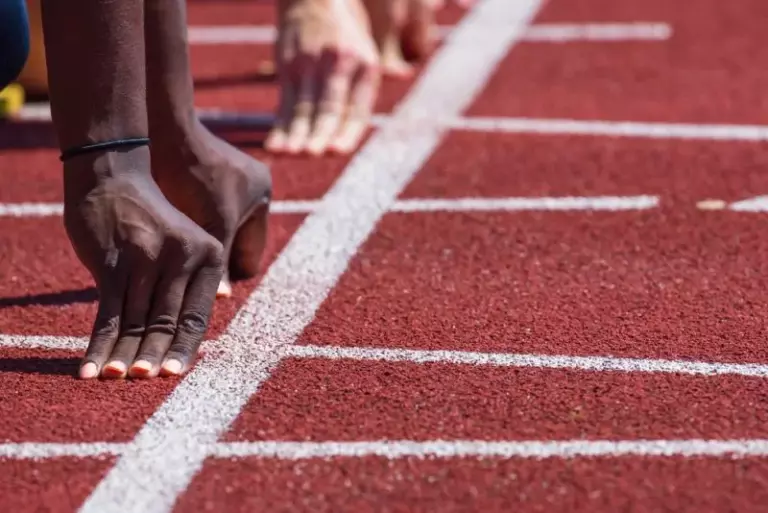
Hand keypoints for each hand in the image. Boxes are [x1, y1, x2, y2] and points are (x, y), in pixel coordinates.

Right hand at [63, 147, 223, 378]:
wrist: (114, 176)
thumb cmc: (149, 219)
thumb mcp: (182, 243)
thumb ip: (187, 284)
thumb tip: (184, 335)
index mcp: (208, 255)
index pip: (197, 313)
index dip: (184, 347)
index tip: (174, 375)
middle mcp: (182, 257)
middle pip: (167, 321)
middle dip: (153, 358)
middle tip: (143, 384)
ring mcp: (147, 259)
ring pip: (137, 321)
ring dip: (122, 356)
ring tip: (113, 382)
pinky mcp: (115, 262)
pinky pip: (109, 314)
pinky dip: (99, 345)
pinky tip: (91, 368)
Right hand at [265, 0, 380, 155]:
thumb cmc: (344, 39)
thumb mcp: (365, 56)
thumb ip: (363, 95)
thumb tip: (365, 120)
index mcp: (365, 66)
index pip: (357, 107)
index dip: (346, 131)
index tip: (337, 152)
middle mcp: (338, 64)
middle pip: (328, 105)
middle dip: (320, 132)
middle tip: (313, 154)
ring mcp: (311, 64)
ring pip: (303, 105)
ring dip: (295, 133)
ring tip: (290, 154)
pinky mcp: (288, 65)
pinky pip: (284, 101)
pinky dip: (279, 125)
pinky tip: (274, 144)